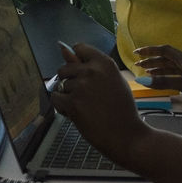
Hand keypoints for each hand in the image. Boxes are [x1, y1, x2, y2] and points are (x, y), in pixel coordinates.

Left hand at [50, 43, 149, 164]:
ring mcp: (81, 86)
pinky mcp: (73, 102)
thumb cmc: (122, 110)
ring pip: (60, 85)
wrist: (126, 135)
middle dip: (69, 81)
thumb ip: (90, 66)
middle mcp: (92, 71)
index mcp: (105, 62)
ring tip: (84, 107)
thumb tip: (63, 47)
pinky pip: (55, 98)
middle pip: (64, 68)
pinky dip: (61, 106)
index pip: (79, 48)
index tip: (80, 71)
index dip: (76, 61)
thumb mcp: (113, 81)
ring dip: (67, 96)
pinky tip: (75, 113)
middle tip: (84, 96)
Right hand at [133, 44, 181, 105]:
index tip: (137, 53)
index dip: (149, 51)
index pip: (163, 50)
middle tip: (137, 64)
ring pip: (170, 66)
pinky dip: (166, 75)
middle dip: (151, 60)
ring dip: (158, 68)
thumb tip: (144, 81)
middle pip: (165, 58)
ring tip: (146, 72)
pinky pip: (175, 74)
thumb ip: (164, 82)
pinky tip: (162, 80)